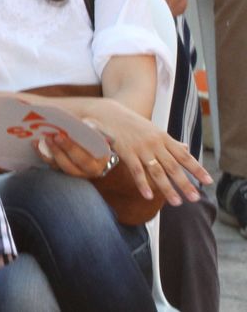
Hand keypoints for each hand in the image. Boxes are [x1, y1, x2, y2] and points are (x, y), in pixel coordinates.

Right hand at [80, 101, 212, 205]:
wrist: (108, 113)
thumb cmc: (132, 123)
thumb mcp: (154, 130)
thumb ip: (170, 142)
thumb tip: (186, 149)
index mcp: (163, 138)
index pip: (184, 156)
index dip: (197, 169)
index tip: (208, 181)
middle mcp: (155, 143)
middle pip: (173, 166)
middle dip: (185, 183)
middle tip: (195, 198)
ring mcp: (140, 148)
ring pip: (157, 171)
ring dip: (167, 188)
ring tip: (176, 202)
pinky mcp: (126, 152)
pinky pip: (136, 171)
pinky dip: (143, 184)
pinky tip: (149, 196)